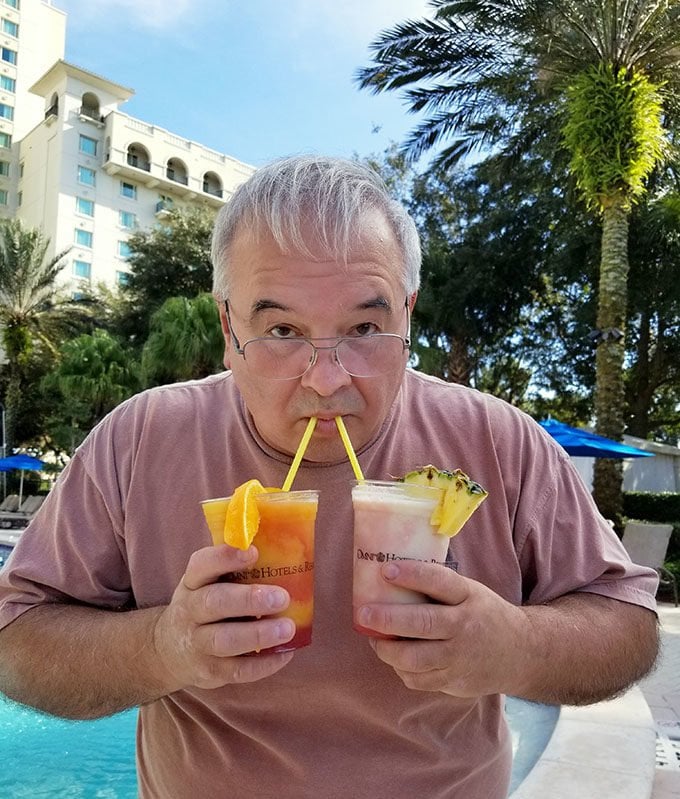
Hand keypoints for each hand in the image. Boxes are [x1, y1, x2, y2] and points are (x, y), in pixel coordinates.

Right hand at [152, 545, 295, 691]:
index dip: (225, 557)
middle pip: (213, 603)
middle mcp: (190, 610)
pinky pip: (236, 670)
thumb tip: (283, 549)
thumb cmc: (204, 605)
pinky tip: (285, 653)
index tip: (253, 552)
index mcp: (193, 582)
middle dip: (248, 600)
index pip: (202, 565)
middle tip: (282, 597)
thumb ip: (235, 569)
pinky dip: (263, 664)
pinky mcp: (209, 671)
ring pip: (223, 640)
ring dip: (258, 634)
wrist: (168, 650)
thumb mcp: (208, 582)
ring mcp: (197, 643)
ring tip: (288, 629)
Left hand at [356, 560, 530, 698]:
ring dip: (388, 650)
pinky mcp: (455, 682)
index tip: (385, 571)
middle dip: (388, 619)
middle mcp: (465, 626)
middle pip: (422, 624)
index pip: (439, 581)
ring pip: (415, 658)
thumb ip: (439, 586)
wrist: (521, 653)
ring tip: (374, 638)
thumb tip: (391, 573)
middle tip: (364, 612)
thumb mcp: (470, 592)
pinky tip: (395, 658)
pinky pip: (419, 680)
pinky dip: (401, 669)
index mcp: (468, 597)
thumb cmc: (482, 614)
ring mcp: (460, 658)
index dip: (411, 575)